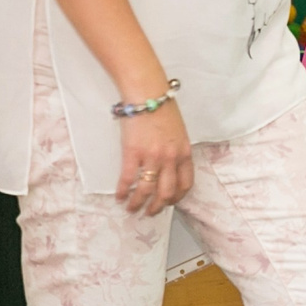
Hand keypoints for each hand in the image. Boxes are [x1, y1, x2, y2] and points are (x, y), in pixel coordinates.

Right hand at [117, 101, 193, 215]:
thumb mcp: (179, 132)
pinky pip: (128, 179)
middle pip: (166, 192)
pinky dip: (123, 191)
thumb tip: (170, 166)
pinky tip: (119, 196)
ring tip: (132, 208)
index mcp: (184, 152)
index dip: (177, 198)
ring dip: (138, 203)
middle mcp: (170, 158)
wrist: (147, 93)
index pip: (186, 184)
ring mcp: (152, 156)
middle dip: (158, 207)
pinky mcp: (133, 152)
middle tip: (149, 212)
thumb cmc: (162, 108)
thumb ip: (176, 149)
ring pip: (147, 190)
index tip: (169, 203)